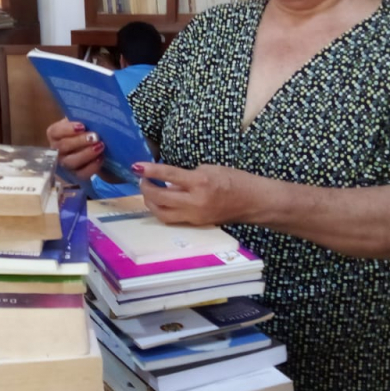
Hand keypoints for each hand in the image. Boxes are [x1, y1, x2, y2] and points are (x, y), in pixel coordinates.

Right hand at [46, 117, 103, 179]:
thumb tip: (91, 112)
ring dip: (86, 154)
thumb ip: (82, 117)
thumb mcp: (82, 121)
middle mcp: (57, 150)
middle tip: (95, 136)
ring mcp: (66, 164)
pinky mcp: (76, 175)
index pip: (54, 132)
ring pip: (71, 161)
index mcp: (55, 135)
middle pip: (63, 147)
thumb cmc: (85, 130)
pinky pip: (82, 173)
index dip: (67, 129)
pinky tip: (101, 158)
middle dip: (80, 141)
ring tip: (100, 146)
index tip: (82, 126)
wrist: (94, 146)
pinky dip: (92, 166)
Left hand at [134, 162, 257, 225]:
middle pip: (159, 199)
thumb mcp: (210, 169)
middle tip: (142, 179)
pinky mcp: (196, 224)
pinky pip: (173, 219)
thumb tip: (167, 181)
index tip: (136, 166)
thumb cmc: (234, 180)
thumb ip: (187, 176)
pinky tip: (162, 202)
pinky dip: (163, 210)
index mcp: (200, 183)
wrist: (253, 202)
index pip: (168, 176)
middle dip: (146, 188)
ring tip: (149, 192)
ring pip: (162, 214)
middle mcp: (195, 202)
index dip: (150, 171)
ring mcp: (195, 216)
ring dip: (151, 203)